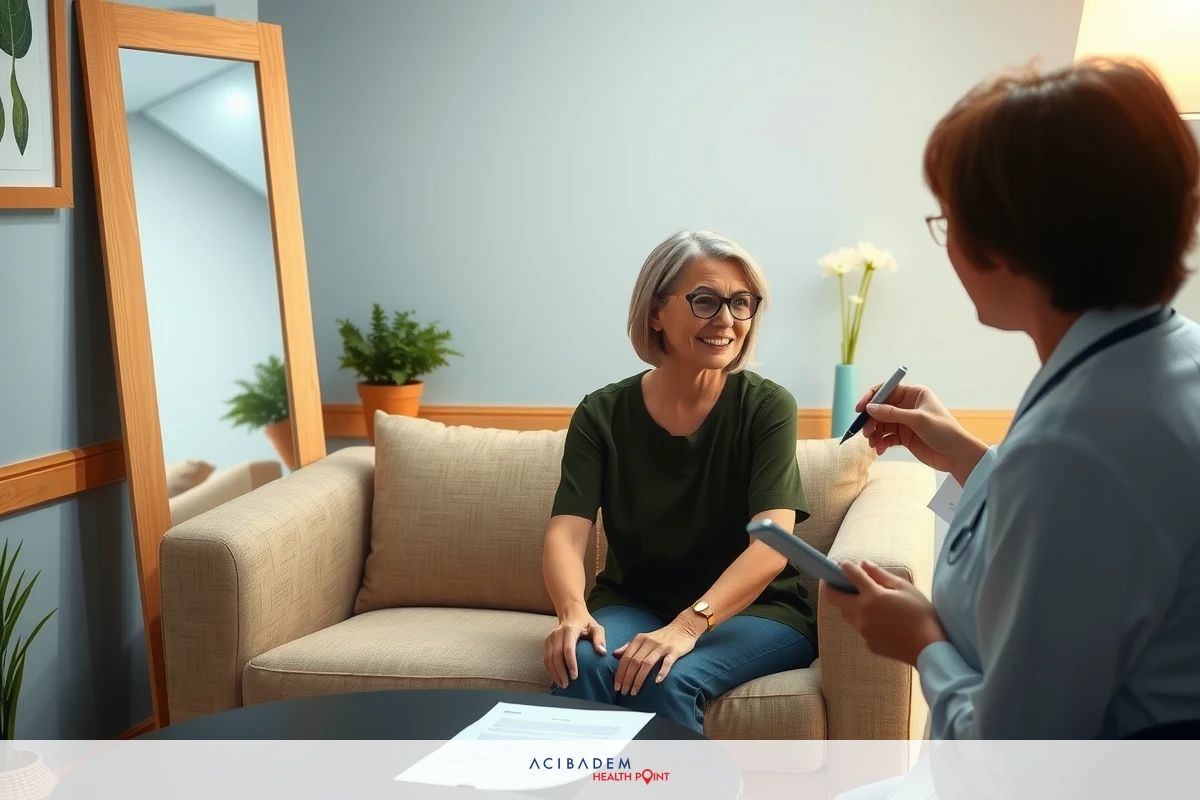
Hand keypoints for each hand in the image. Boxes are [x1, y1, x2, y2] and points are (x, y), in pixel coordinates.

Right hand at [543, 610, 605, 688]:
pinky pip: (546, 659)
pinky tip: (556, 678)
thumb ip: (599, 639)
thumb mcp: (596, 627)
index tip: (574, 676)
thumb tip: (602, 652)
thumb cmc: (586, 623)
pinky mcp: (546, 642)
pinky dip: (550, 670)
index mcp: (570, 630)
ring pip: (548, 658)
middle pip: (556, 656)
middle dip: (560, 672)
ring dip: (554, 673)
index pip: (568, 649)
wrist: (571, 614)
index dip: (570, 663)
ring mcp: (550, 638)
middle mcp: (557, 633)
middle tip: (567, 685)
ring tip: (562, 684)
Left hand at [612, 618, 700, 695]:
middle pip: (634, 662)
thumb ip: (629, 646)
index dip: (620, 673)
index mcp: (639, 640)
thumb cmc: (662, 636)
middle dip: (627, 678)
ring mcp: (662, 646)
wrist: (683, 627)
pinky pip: (667, 662)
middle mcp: (649, 642)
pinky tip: (657, 681)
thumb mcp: (643, 638)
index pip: (626, 658)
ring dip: (639, 679)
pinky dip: (661, 672)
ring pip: (647, 663)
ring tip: (634, 691)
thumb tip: (615, 654)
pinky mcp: (674, 651)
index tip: (616, 686)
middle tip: (624, 692)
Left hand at [820, 560, 945, 666]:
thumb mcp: (905, 589)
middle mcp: (862, 613)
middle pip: (832, 598)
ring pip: (845, 614)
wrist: (928, 648)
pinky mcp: (868, 643)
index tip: (844, 564)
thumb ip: (881, 576)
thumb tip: (863, 564)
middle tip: (830, 580)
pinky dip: (862, 620)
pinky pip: (859, 627)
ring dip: (846, 604)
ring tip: (858, 599)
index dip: (845, 567)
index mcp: (872, 596)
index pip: (851, 576)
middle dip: (828, 587)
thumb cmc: (921, 615)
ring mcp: (863, 630)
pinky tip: (878, 619)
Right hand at [855, 382, 981, 481]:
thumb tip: (870, 408)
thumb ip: (892, 413)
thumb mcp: (918, 419)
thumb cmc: (944, 431)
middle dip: (871, 420)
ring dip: (874, 433)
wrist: (957, 455)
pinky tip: (880, 449)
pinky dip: (881, 442)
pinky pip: (886, 437)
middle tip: (866, 432)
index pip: (886, 390)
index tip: (860, 409)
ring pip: (881, 424)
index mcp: (913, 394)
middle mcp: (907, 406)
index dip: (871, 398)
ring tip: (873, 443)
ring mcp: (905, 421)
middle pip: (880, 409)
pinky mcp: (904, 436)